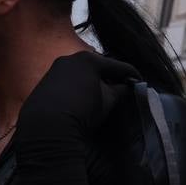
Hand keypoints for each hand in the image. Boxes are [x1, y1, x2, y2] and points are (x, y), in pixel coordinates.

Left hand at [17, 51, 136, 140]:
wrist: (47, 126)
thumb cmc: (82, 111)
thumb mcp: (107, 101)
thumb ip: (119, 91)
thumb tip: (126, 87)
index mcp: (89, 60)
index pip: (116, 65)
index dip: (131, 74)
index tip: (139, 82)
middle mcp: (70, 58)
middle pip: (97, 65)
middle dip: (109, 75)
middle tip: (120, 87)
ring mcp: (56, 68)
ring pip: (80, 71)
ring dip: (92, 80)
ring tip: (101, 92)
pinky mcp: (45, 80)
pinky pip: (68, 79)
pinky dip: (77, 85)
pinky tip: (82, 96)